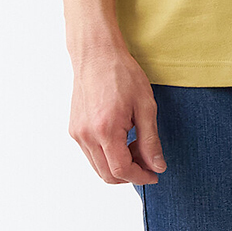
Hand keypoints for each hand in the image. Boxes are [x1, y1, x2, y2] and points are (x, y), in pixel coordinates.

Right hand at [68, 44, 166, 184]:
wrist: (97, 54)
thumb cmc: (122, 74)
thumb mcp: (146, 106)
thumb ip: (151, 140)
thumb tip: (157, 166)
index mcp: (105, 130)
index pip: (121, 170)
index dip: (140, 177)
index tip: (154, 174)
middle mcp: (86, 136)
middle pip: (108, 175)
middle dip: (131, 174)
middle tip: (148, 159)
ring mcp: (77, 133)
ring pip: (98, 167)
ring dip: (118, 166)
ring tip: (136, 144)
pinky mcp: (74, 129)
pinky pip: (91, 154)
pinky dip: (107, 155)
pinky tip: (122, 138)